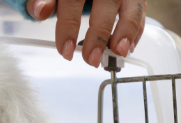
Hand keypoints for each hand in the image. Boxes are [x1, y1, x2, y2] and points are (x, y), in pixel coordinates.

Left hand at [26, 0, 146, 66]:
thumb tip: (40, 11)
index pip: (73, 1)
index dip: (69, 27)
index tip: (65, 51)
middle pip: (107, 3)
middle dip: (100, 34)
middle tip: (91, 58)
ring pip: (131, 5)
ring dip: (127, 30)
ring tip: (119, 51)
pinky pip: (140, 9)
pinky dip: (137, 28)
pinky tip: (128, 46)